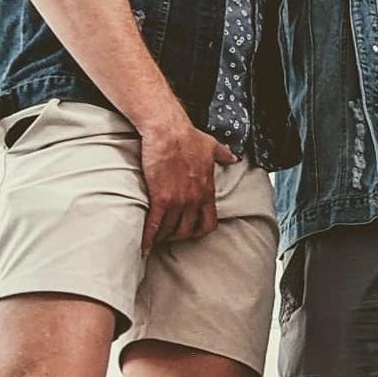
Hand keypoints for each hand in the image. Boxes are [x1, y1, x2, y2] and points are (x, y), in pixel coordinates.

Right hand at [139, 117, 237, 249]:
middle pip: (187, 231)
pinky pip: (155, 224)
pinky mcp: (160, 197)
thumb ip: (224, 155)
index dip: (198, 232)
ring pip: (170, 230)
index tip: (189, 232)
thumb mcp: (212, 146)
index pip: (209, 223)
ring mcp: (178, 201)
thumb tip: (234, 157)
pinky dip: (149, 237)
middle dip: (176, 237)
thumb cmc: (188, 136)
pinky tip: (144, 246)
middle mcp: (194, 200)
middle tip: (166, 237)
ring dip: (161, 238)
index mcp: (207, 192)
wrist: (169, 131)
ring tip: (153, 240)